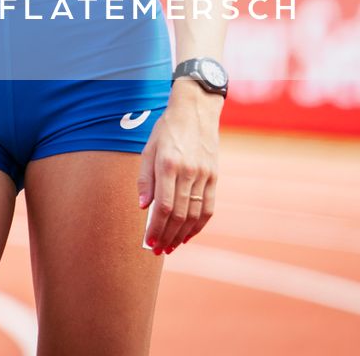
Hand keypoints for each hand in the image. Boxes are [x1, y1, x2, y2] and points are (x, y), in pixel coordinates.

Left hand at [136, 83, 220, 254]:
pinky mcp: (214, 176)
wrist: (196, 110)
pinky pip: (208, 207)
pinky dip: (199, 224)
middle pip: (179, 214)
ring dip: (182, 235)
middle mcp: (188, 172)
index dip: (156, 227)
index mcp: (169, 164)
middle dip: (167, 235)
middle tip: (158, 250)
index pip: (164, 206)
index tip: (149, 242)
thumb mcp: (149, 149)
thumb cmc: (167, 130)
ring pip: (194, 214)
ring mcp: (204, 175)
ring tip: (171, 246)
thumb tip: (144, 208)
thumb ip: (146, 180)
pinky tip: (188, 234)